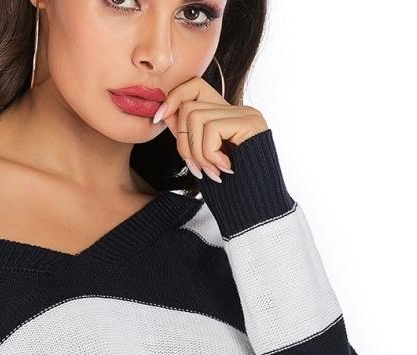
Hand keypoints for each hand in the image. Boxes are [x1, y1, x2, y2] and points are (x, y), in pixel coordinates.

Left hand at [151, 75, 269, 182]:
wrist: (258, 206)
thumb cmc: (230, 189)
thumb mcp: (203, 159)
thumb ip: (188, 136)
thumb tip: (163, 114)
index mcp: (226, 116)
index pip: (193, 87)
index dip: (173, 100)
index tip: (158, 119)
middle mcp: (237, 109)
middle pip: (189, 107)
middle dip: (183, 143)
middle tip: (196, 169)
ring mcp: (246, 114)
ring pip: (196, 117)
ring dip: (197, 153)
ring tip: (212, 172)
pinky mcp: (249, 123)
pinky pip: (211, 130)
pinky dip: (210, 155)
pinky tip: (225, 169)